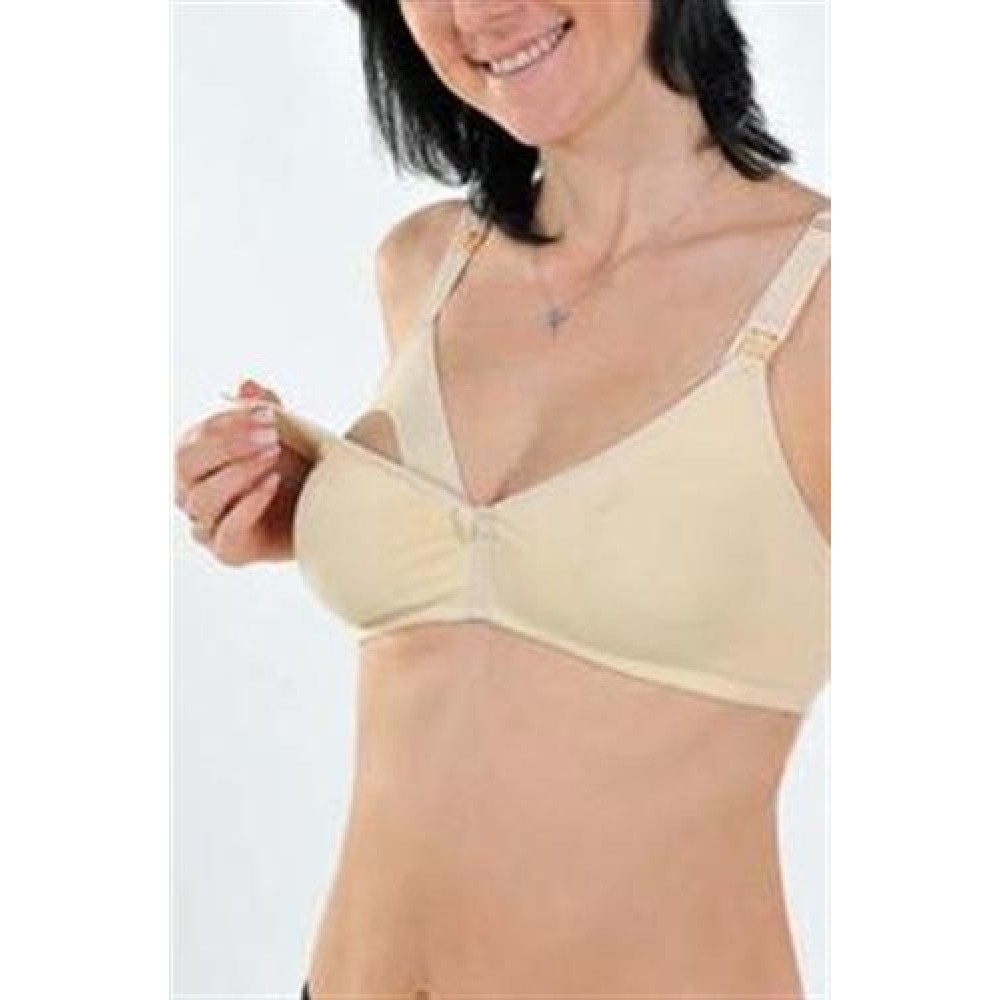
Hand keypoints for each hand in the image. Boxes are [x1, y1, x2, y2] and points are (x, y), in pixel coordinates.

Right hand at [174, 379, 311, 565]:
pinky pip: (225, 532)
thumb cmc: (299, 469)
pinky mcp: (229, 552)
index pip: (192, 439)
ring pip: (202, 498)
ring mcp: (208, 525)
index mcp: (197, 462)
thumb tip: (247, 384)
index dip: (226, 423)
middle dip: (228, 445)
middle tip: (270, 435)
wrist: (331, 510)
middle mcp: (192, 494)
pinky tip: (272, 483)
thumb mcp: (287, 434)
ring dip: (238, 472)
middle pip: (186, 466)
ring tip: (273, 456)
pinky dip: (248, 505)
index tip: (267, 414)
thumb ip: (265, 410)